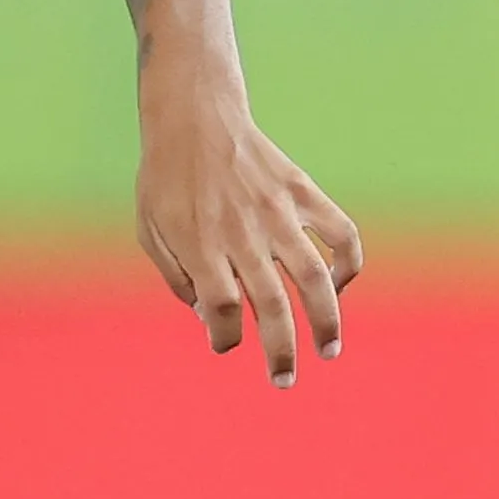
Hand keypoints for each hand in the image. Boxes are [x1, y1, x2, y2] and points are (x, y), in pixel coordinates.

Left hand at [135, 57, 359, 385]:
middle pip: (269, 305)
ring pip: (314, 277)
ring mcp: (277, 212)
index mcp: (200, 244)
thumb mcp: (151, 230)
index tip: (223, 342)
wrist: (194, 116)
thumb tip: (210, 318)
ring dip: (327, 320)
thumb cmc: (165, 179)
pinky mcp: (302, 192)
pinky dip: (348, 263)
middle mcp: (242, 232)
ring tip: (329, 350)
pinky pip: (340, 233)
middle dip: (280, 353)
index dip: (223, 336)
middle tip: (284, 381)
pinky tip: (339, 285)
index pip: (221, 308)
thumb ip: (177, 278)